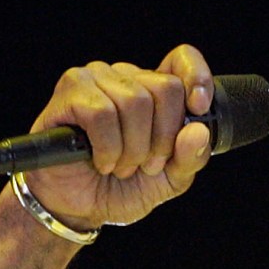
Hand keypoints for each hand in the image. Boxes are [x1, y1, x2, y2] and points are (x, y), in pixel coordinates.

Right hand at [21, 44, 216, 230]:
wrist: (75, 209)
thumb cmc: (119, 189)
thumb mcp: (168, 180)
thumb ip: (191, 158)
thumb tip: (197, 130)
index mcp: (152, 90)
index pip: (182, 59)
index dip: (197, 78)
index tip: (199, 109)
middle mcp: (124, 77)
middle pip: (166, 88)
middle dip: (161, 138)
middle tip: (145, 165)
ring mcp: (95, 79)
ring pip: (135, 101)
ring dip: (132, 149)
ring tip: (119, 167)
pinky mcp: (69, 93)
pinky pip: (102, 114)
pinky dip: (107, 148)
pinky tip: (101, 161)